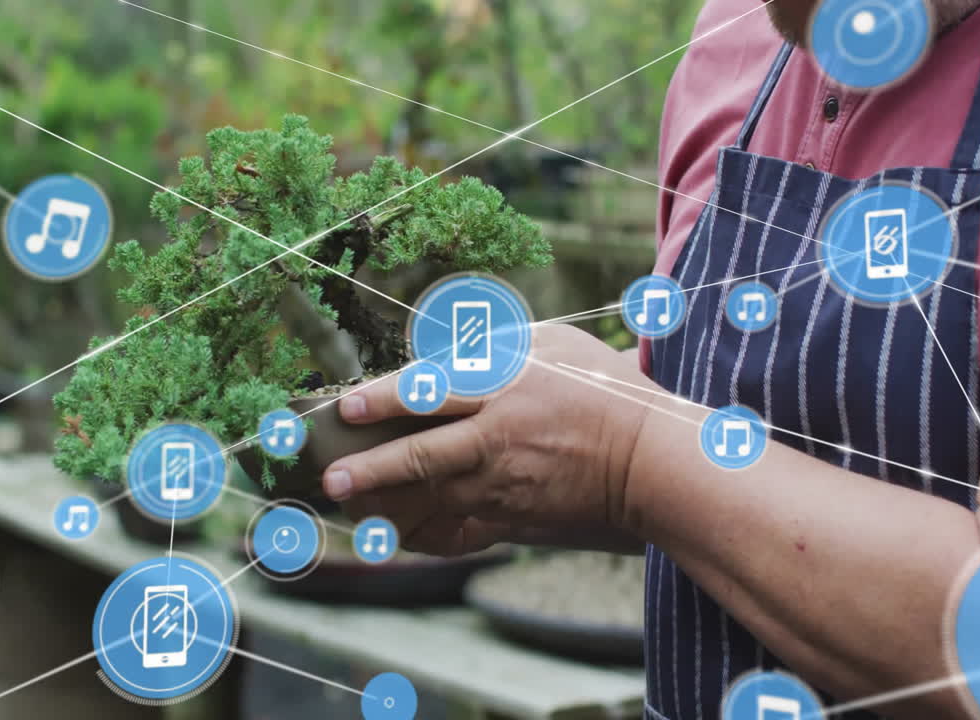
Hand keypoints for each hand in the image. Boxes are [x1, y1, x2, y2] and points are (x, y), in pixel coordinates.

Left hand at [322, 324, 654, 555]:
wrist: (648, 463)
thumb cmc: (603, 393)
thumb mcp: (554, 344)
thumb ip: (494, 344)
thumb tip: (446, 348)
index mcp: (504, 392)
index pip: (431, 394)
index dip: (383, 400)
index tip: (346, 407)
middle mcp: (496, 442)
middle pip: (421, 458)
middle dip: (371, 469)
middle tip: (331, 477)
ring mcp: (502, 488)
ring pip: (430, 501)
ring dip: (384, 506)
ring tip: (347, 506)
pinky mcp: (511, 520)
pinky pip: (456, 535)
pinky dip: (421, 537)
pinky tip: (393, 533)